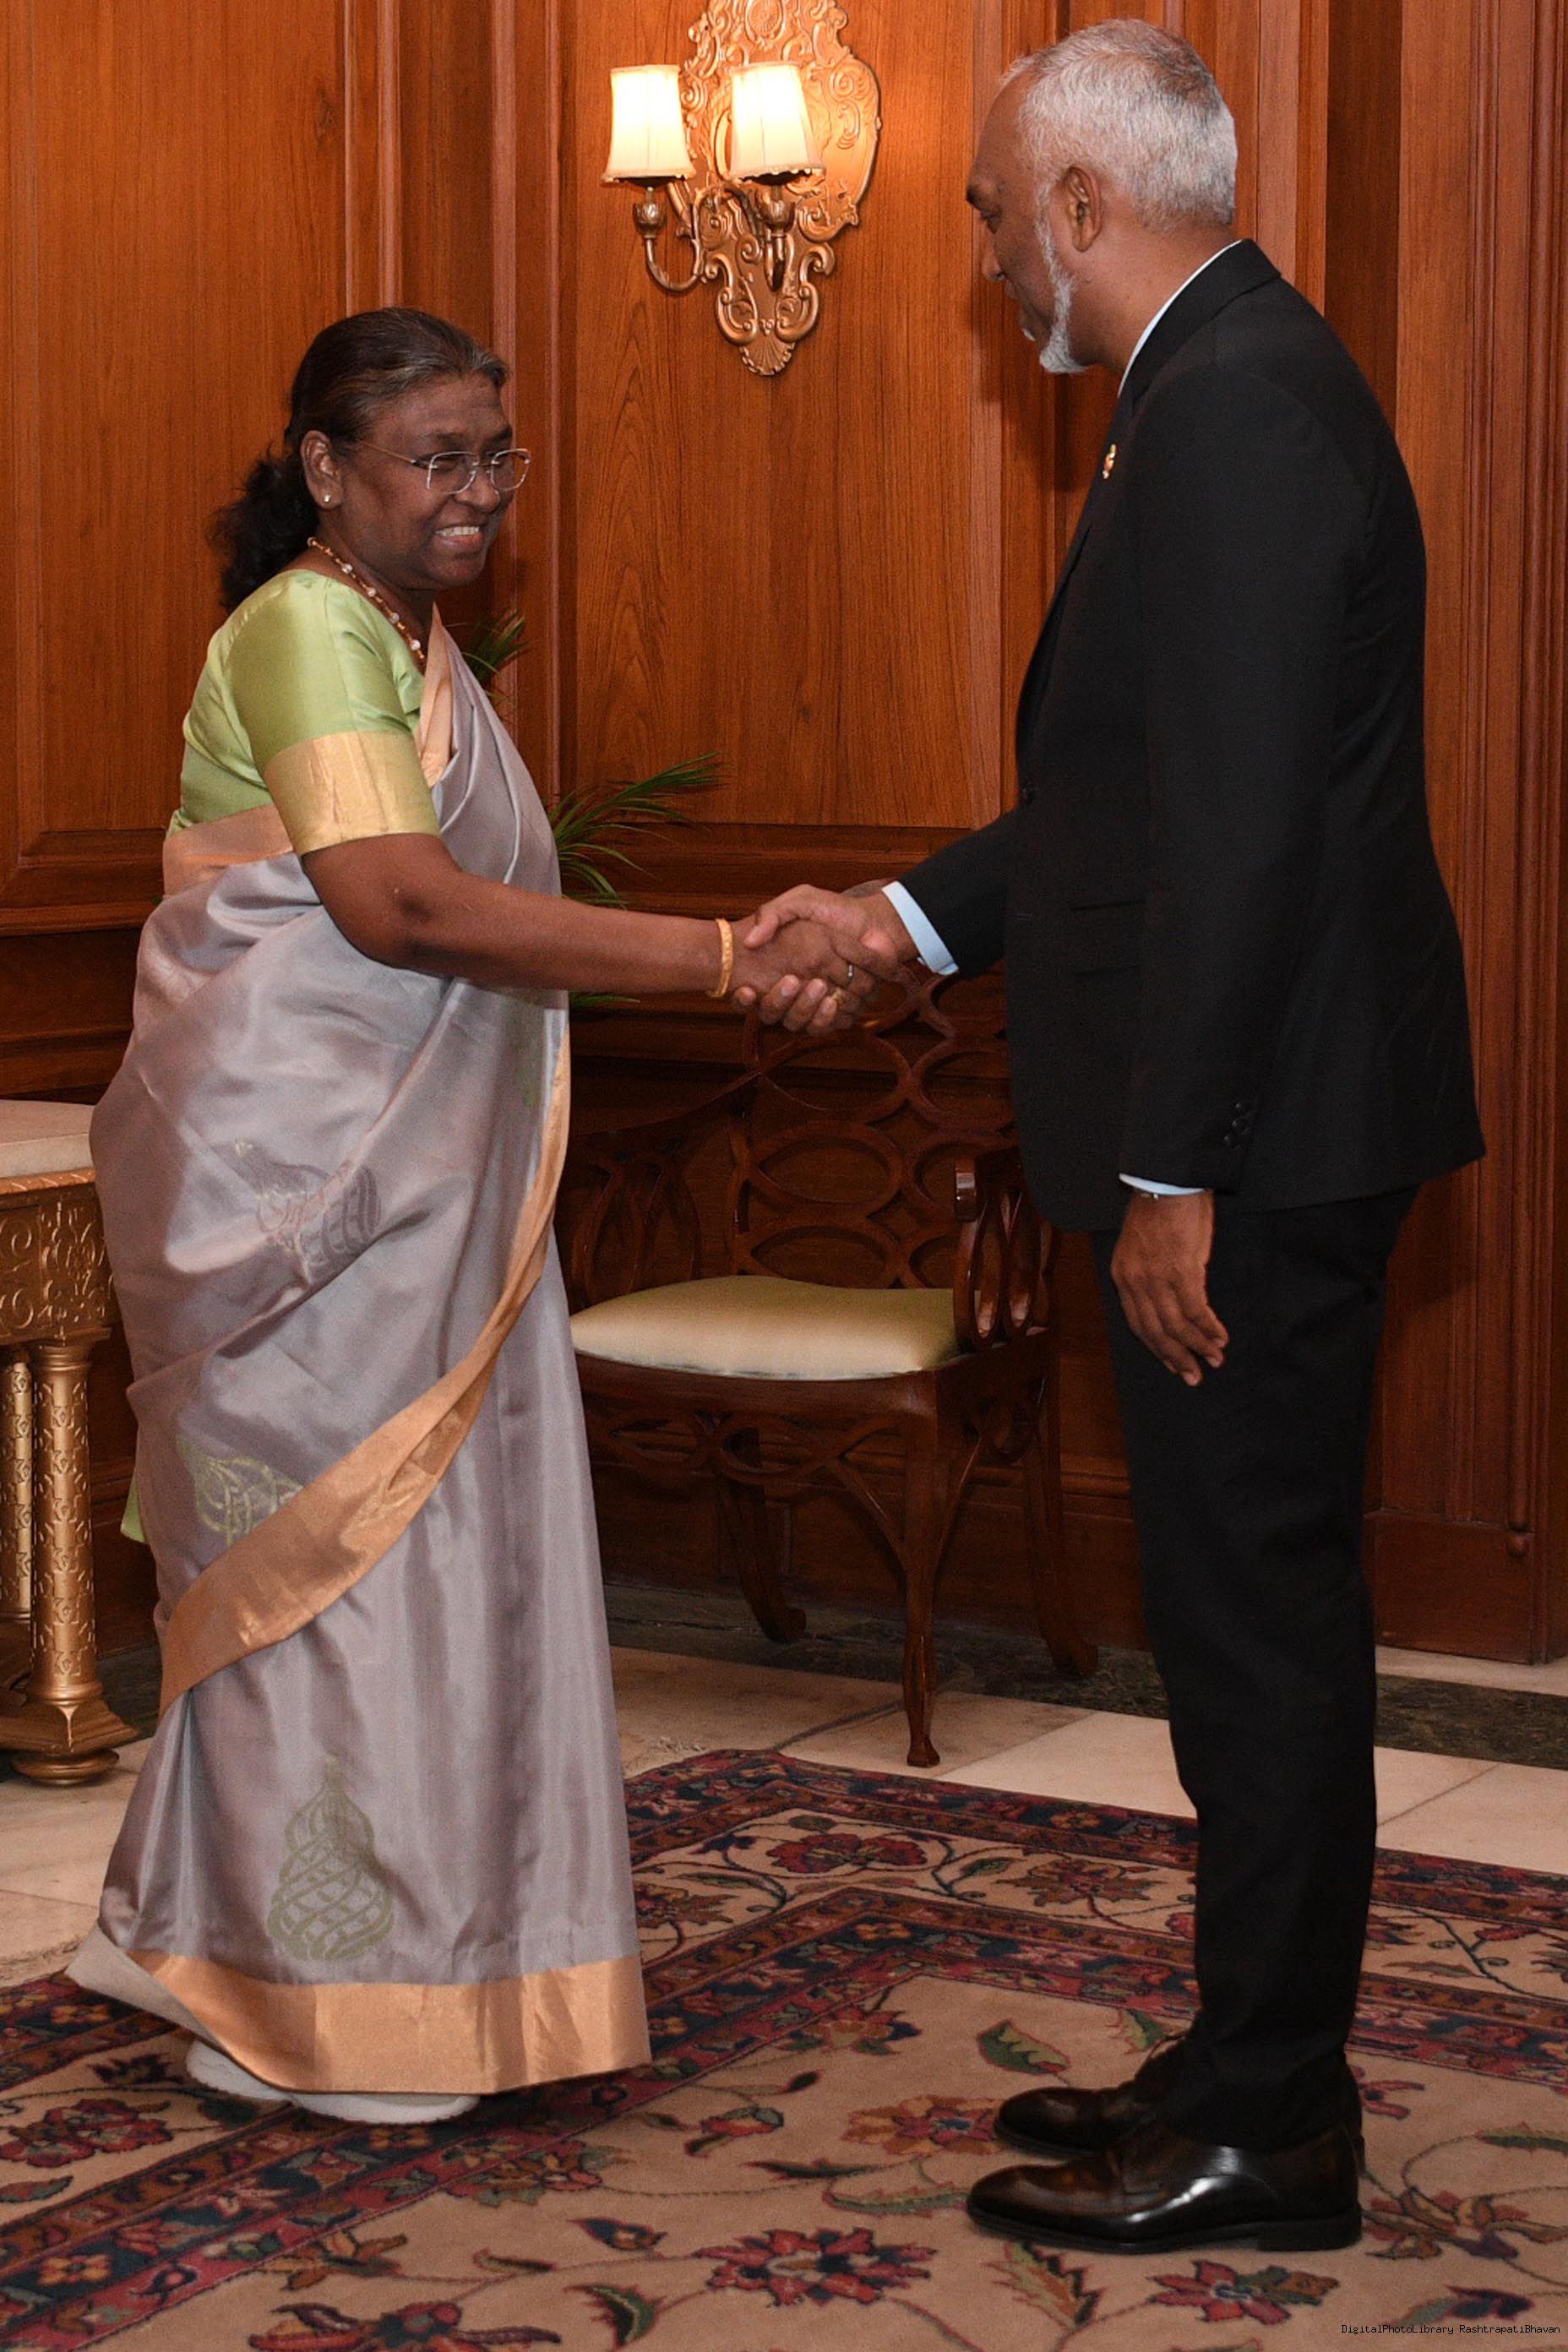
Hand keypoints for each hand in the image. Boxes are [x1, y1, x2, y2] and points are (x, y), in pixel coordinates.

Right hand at [729, 917, 878, 1036]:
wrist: (876, 924)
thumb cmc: (836, 911)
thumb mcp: (801, 901)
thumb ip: (773, 914)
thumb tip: (750, 941)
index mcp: (775, 967)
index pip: (746, 994)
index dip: (742, 999)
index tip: (746, 990)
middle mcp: (790, 990)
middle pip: (771, 1012)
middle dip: (778, 1001)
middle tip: (791, 981)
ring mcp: (813, 1003)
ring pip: (797, 1022)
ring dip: (803, 1009)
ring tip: (819, 988)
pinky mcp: (837, 1011)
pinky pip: (825, 1026)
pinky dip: (828, 1018)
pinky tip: (832, 1001)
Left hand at [1110, 1190, 1227, 1384]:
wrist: (1166, 1180)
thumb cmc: (1159, 1209)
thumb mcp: (1141, 1245)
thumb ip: (1148, 1274)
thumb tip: (1168, 1299)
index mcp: (1122, 1276)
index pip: (1137, 1323)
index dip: (1157, 1347)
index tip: (1172, 1362)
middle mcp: (1135, 1281)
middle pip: (1155, 1331)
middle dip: (1176, 1357)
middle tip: (1194, 1375)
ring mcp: (1157, 1278)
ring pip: (1176, 1326)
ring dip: (1198, 1346)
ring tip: (1215, 1359)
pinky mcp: (1181, 1271)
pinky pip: (1195, 1310)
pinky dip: (1208, 1328)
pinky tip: (1220, 1337)